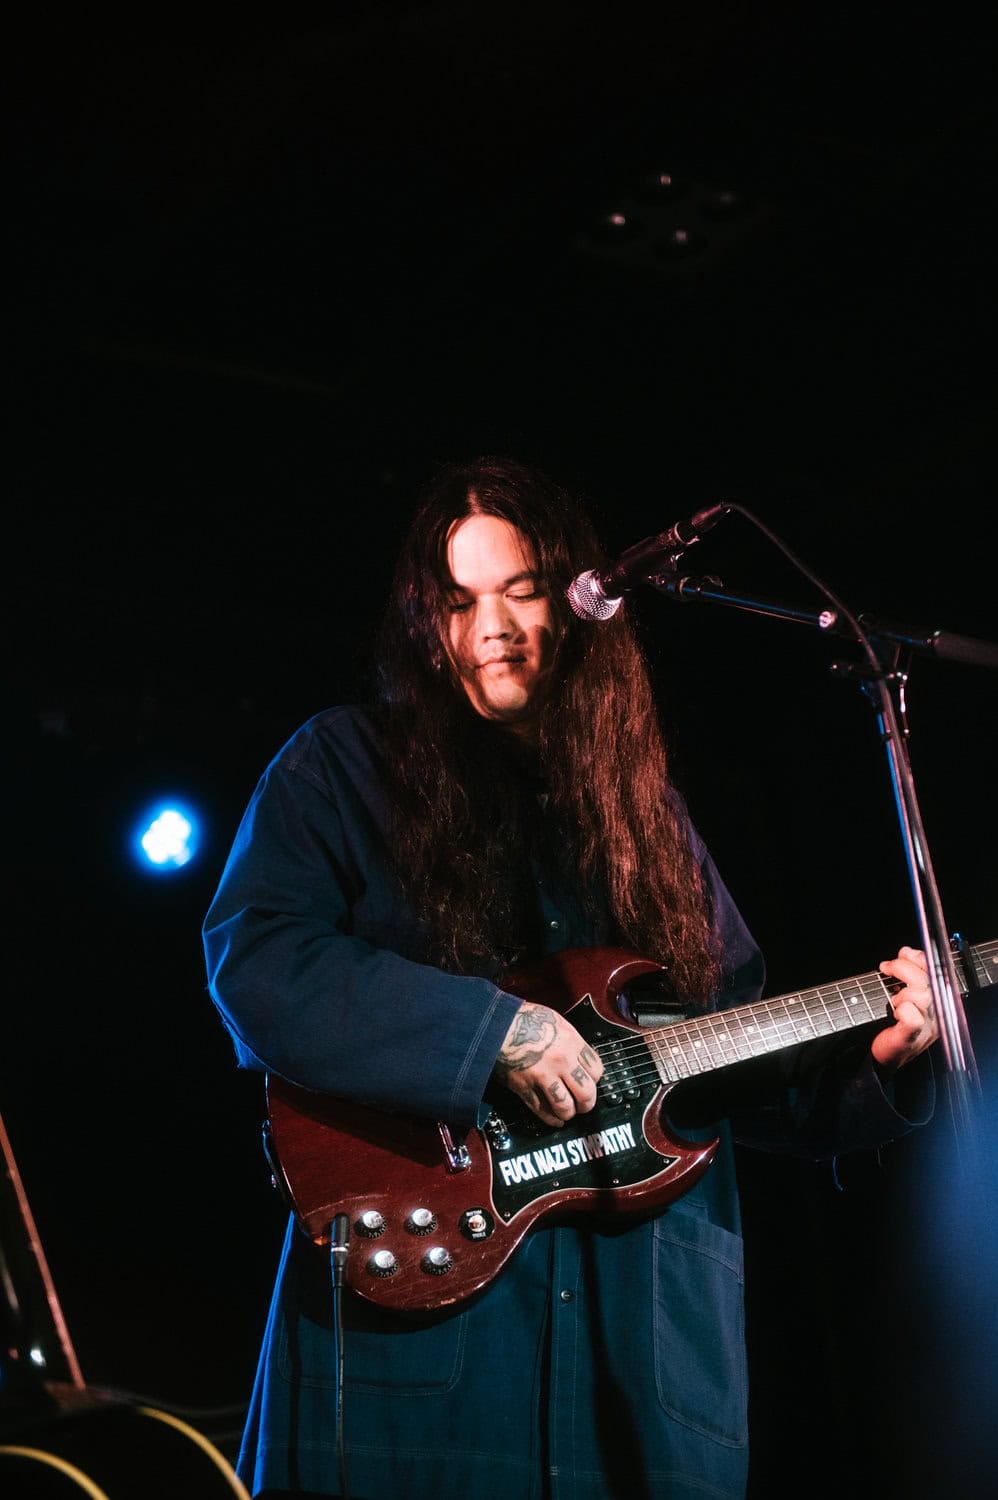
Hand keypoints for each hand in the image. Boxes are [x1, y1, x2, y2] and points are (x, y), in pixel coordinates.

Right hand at [494, 1002, 604, 1125]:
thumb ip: (570, 1040)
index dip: (595, 1080)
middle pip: (586, 1092)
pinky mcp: (524, 1087)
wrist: (496, 1023)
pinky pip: (542, 1110)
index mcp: (571, 1043)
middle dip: (587, 1103)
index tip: (590, 1082)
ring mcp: (543, 1076)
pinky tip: (556, 1120)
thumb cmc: (523, 1018)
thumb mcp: (555, 1020)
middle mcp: (561, 1061)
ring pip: (565, 1106)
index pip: (597, 1070)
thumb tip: (579, 1056)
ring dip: (569, 1113)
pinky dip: (551, 1119)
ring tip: (568, 1112)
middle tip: (583, 1104)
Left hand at [873, 945, 938, 1071]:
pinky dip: (903, 1011)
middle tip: (886, 968)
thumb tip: (906, 952)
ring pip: (923, 997)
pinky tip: (896, 1012)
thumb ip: (908, 973)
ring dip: (903, 992)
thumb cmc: (895, 1022)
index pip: (938, 971)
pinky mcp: (911, 1037)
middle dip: (903, 968)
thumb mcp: (903, 992)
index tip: (904, 953)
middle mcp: (937, 1012)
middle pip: (929, 981)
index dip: (920, 958)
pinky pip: (913, 1018)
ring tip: (893, 998)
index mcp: (937, 998)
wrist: (886, 1055)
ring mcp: (927, 1025)